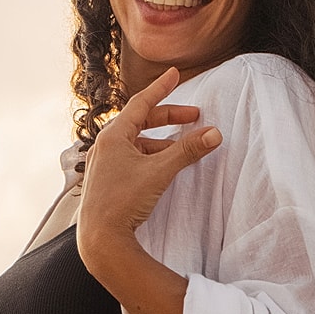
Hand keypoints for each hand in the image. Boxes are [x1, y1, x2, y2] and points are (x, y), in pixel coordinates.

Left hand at [77, 67, 221, 264]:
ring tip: (185, 147)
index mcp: (113, 136)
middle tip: (194, 116)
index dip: (162, 88)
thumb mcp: (160, 171)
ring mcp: (105, 164)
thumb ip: (187, 150)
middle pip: (140, 121)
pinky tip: (166, 167)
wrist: (101, 238)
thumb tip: (214, 133)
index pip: (141, 103)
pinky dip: (152, 156)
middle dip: (169, 118)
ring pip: (138, 143)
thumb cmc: (123, 201)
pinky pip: (133, 159)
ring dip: (163, 142)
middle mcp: (105, 146)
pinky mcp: (108, 181)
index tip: (175, 74)